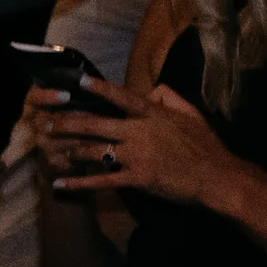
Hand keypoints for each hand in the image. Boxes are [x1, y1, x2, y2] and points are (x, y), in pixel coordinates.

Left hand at [38, 76, 266, 216]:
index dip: (99, 89)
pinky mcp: (137, 179)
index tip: (78, 82)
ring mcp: (137, 156)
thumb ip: (171, 98)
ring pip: (95, 150)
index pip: (121, 97)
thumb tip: (153, 89)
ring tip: (51, 150)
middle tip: (47, 122)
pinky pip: (103, 180)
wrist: (219, 178)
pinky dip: (79, 183)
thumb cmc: (207, 147)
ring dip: (70, 150)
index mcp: (153, 115)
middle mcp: (140, 132)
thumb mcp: (192, 115)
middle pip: (96, 124)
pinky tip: (61, 184)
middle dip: (68, 122)